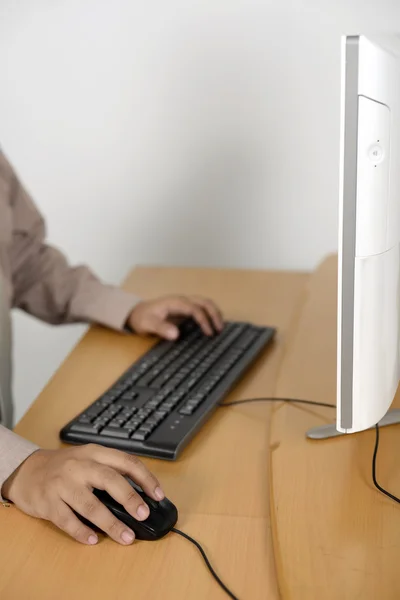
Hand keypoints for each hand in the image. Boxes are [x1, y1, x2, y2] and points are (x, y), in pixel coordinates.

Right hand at [1, 444, 163, 545]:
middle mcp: (79, 465)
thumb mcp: (88, 459)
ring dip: (110, 523)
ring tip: (126, 537)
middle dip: (130, 498)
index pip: (126, 461)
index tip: (159, 494)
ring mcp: (62, 483)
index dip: (145, 478)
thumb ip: (111, 471)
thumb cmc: (65, 467)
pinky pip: (67, 520)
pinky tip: (93, 540)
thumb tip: (141, 496)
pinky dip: (81, 532)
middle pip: (109, 479)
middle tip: (144, 514)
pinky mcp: (47, 502)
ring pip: (90, 504)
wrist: (27, 470)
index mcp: (94, 452)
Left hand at [128, 295, 223, 339]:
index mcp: (175, 302)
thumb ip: (161, 328)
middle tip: (220, 329)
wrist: (136, 313)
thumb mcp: (148, 324)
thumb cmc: (142, 318)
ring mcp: (185, 304)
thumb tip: (176, 334)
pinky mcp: (185, 310)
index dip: (204, 320)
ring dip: (215, 313)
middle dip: (215, 314)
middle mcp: (182, 300)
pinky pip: (202, 309)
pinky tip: (213, 326)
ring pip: (205, 304)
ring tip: (220, 328)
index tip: (209, 333)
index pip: (195, 308)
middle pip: (204, 302)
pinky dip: (210, 315)